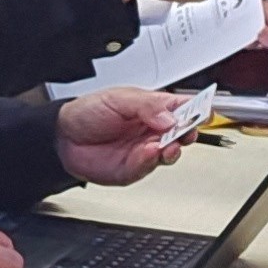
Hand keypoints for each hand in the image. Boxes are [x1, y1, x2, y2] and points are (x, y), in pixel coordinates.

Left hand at [57, 87, 191, 185]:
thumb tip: (170, 116)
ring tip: (169, 145)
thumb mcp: (119, 99)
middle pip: (183, 132)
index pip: (183, 107)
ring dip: (173, 149)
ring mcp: (146, 150)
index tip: (204, 111)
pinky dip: (151, 160)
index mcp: (154, 108)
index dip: (197, 109)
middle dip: (188, 132)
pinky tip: (149, 152)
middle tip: (186, 131)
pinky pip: (149, 166)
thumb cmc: (89, 112)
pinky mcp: (135, 168)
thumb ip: (147, 106)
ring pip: (170, 152)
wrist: (63, 136)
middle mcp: (153, 130)